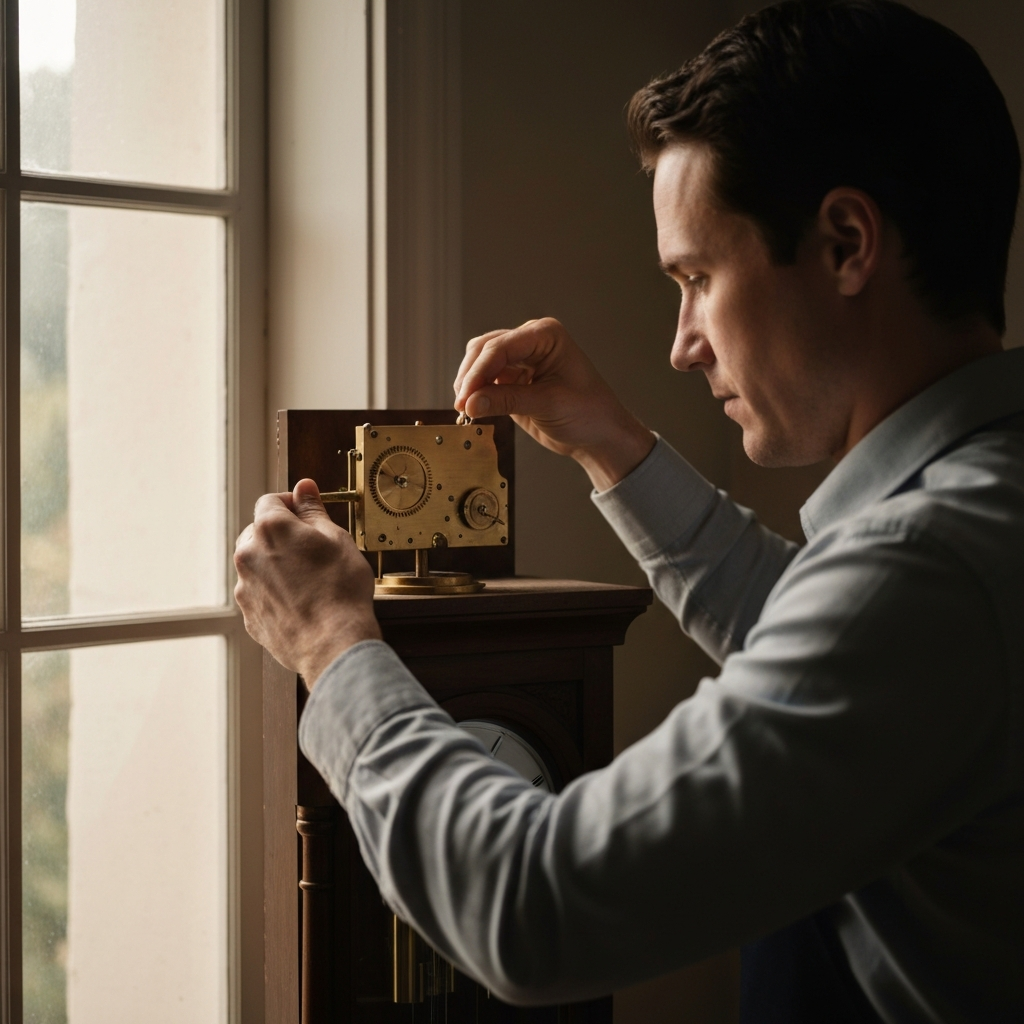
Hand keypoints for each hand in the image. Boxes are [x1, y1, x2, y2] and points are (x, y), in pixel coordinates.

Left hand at [234, 479, 381, 686]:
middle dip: (282, 535)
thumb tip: (304, 488)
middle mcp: (249, 555)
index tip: (306, 513)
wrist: (334, 644)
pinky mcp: (249, 615)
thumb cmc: (340, 592)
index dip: (290, 504)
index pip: (270, 501)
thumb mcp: (337, 539)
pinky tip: (302, 601)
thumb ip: (313, 510)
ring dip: (277, 565)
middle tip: (312, 549)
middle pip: (258, 532)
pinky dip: (276, 592)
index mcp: (270, 529)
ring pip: (258, 565)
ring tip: (309, 580)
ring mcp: (246, 587)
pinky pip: (260, 593)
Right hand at [453, 318, 654, 489]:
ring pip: (480, 362)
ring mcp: (520, 359)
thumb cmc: (588, 413)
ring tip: (465, 408)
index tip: (465, 396)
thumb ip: (507, 401)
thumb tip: (470, 402)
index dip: (478, 372)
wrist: (598, 435)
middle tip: (462, 404)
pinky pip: (485, 381)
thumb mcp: (548, 404)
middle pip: (484, 349)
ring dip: (469, 384)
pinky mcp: (513, 379)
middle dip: (470, 377)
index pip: (500, 347)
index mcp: (546, 335)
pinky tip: (472, 409)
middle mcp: (530, 341)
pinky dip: (476, 393)